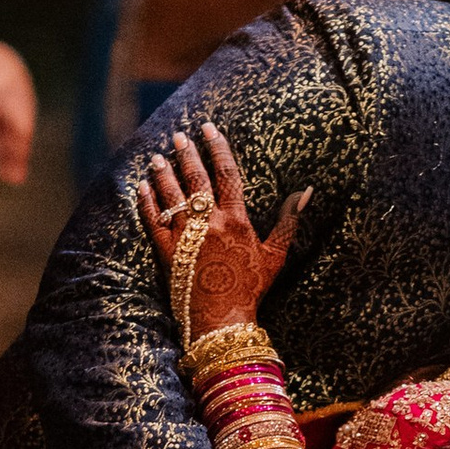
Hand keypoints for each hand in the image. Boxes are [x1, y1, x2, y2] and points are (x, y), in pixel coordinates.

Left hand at [136, 124, 306, 343]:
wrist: (223, 320)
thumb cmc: (252, 288)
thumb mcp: (276, 255)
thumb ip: (289, 221)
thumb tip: (307, 192)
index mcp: (236, 220)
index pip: (227, 173)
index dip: (218, 148)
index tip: (210, 129)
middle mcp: (209, 223)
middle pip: (196, 179)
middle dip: (187, 154)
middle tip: (179, 136)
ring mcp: (185, 237)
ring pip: (172, 196)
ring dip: (164, 174)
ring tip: (158, 157)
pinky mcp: (166, 252)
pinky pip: (153, 221)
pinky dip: (147, 202)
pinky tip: (142, 187)